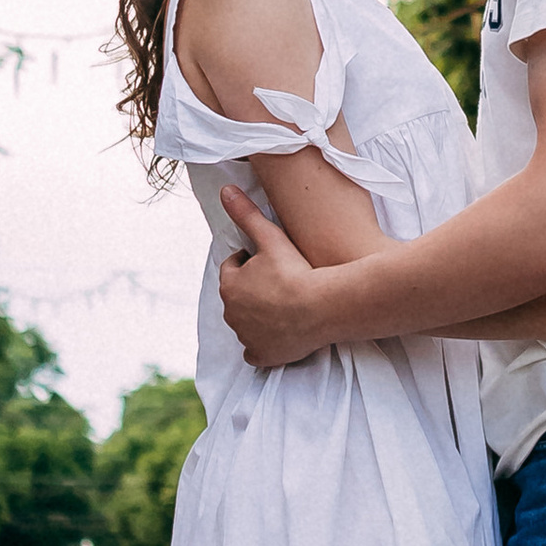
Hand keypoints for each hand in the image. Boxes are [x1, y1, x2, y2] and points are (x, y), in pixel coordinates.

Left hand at [217, 187, 338, 367]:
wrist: (321, 308)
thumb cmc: (296, 271)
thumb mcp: (270, 238)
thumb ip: (246, 214)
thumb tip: (225, 190)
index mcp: (229, 285)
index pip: (233, 268)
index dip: (251, 262)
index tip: (271, 262)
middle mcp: (231, 313)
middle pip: (240, 296)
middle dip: (254, 290)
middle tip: (281, 283)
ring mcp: (246, 337)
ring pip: (247, 322)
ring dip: (260, 315)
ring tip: (285, 305)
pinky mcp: (261, 355)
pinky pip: (255, 351)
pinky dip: (264, 344)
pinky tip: (279, 334)